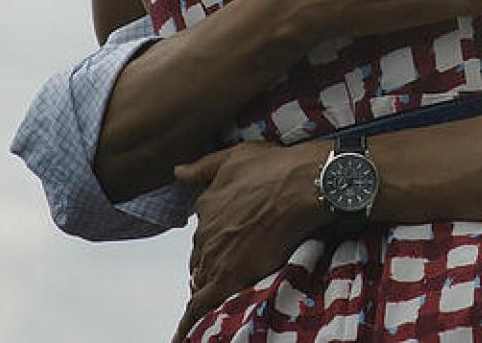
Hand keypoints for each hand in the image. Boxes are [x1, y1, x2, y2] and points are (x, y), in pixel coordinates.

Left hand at [171, 140, 329, 342]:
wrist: (303, 184)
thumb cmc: (277, 167)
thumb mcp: (234, 156)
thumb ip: (203, 167)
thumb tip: (178, 171)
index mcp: (206, 206)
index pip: (203, 232)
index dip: (213, 240)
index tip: (224, 243)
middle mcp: (205, 231)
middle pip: (201, 257)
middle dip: (211, 263)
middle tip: (230, 266)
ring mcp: (215, 256)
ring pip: (202, 279)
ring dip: (207, 286)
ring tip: (217, 294)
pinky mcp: (228, 277)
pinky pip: (200, 307)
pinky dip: (189, 323)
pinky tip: (183, 336)